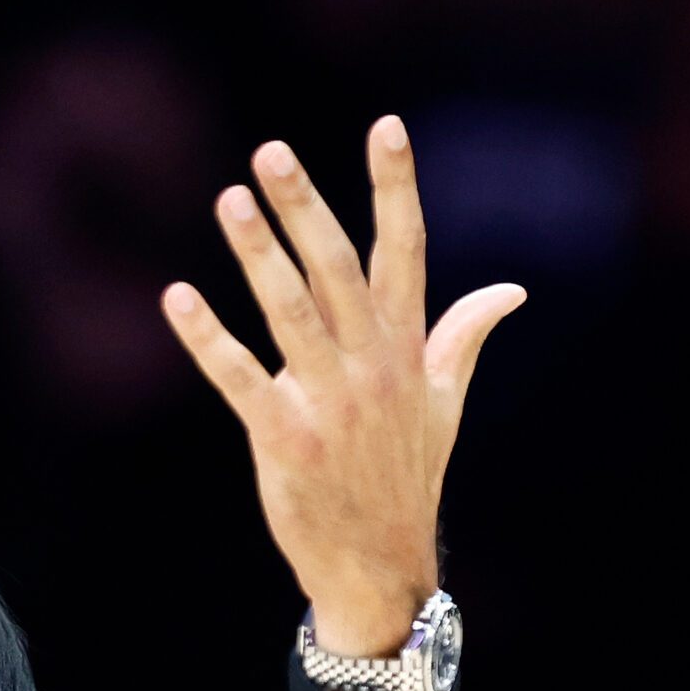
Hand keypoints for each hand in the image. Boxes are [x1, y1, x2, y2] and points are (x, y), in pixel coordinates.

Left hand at [159, 116, 523, 655]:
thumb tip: (512, 289)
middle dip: (305, 206)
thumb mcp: (445, 404)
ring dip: (257, 254)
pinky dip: (208, 339)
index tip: (386, 126)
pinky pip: (240, 379)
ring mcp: (330, 401)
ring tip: (229, 199)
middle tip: (272, 152)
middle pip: (336, 268)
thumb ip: (464, 337)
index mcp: (408, 348)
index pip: (405, 251)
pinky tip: (177, 298)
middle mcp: (372, 365)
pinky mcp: (287, 438)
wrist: (379, 565)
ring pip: (290, 311)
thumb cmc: (406, 477)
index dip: (395, 188)